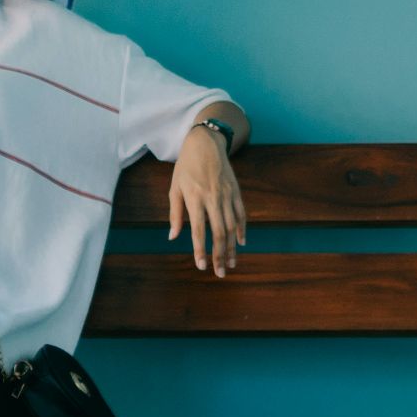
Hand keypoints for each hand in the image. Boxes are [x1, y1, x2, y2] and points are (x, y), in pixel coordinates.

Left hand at [167, 126, 245, 277]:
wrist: (206, 143)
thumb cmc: (186, 167)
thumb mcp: (175, 188)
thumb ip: (175, 214)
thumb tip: (174, 237)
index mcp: (195, 198)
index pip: (199, 230)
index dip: (200, 250)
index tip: (201, 266)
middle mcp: (213, 198)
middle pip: (219, 233)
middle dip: (219, 255)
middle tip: (221, 273)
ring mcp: (227, 195)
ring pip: (232, 226)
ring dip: (232, 247)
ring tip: (231, 263)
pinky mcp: (236, 191)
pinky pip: (241, 214)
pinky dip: (242, 229)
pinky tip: (241, 243)